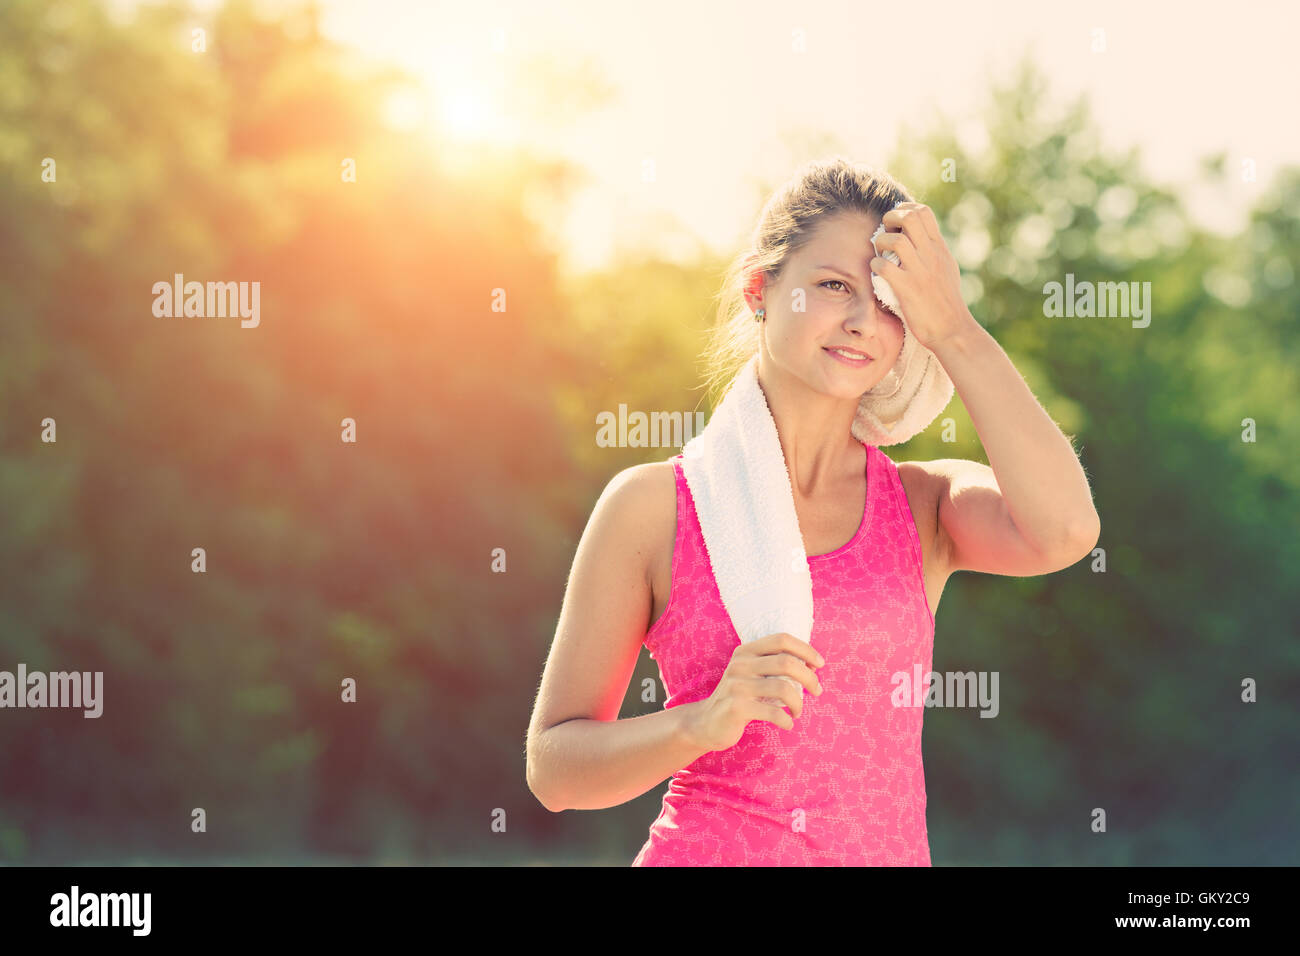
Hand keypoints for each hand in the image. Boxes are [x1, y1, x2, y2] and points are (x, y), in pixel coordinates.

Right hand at [682, 633, 825, 752]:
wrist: (706, 723)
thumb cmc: (738, 698)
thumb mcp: (750, 674)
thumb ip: (774, 666)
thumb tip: (812, 665)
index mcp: (745, 651)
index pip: (781, 639)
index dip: (805, 650)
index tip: (819, 665)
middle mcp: (740, 664)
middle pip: (787, 663)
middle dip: (809, 678)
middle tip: (817, 691)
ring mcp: (737, 686)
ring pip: (783, 688)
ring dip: (799, 703)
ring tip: (798, 712)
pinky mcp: (736, 708)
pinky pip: (773, 712)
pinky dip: (786, 720)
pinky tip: (787, 724)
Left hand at [870, 202, 973, 351]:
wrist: (952, 329)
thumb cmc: (946, 301)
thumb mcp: (946, 268)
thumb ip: (933, 251)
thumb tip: (922, 237)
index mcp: (939, 248)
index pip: (923, 212)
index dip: (903, 210)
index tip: (894, 223)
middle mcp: (930, 255)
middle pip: (910, 217)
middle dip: (890, 219)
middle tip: (884, 233)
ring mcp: (919, 271)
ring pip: (895, 240)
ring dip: (880, 244)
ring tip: (880, 255)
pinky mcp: (908, 289)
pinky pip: (884, 267)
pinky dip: (875, 266)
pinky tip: (878, 274)